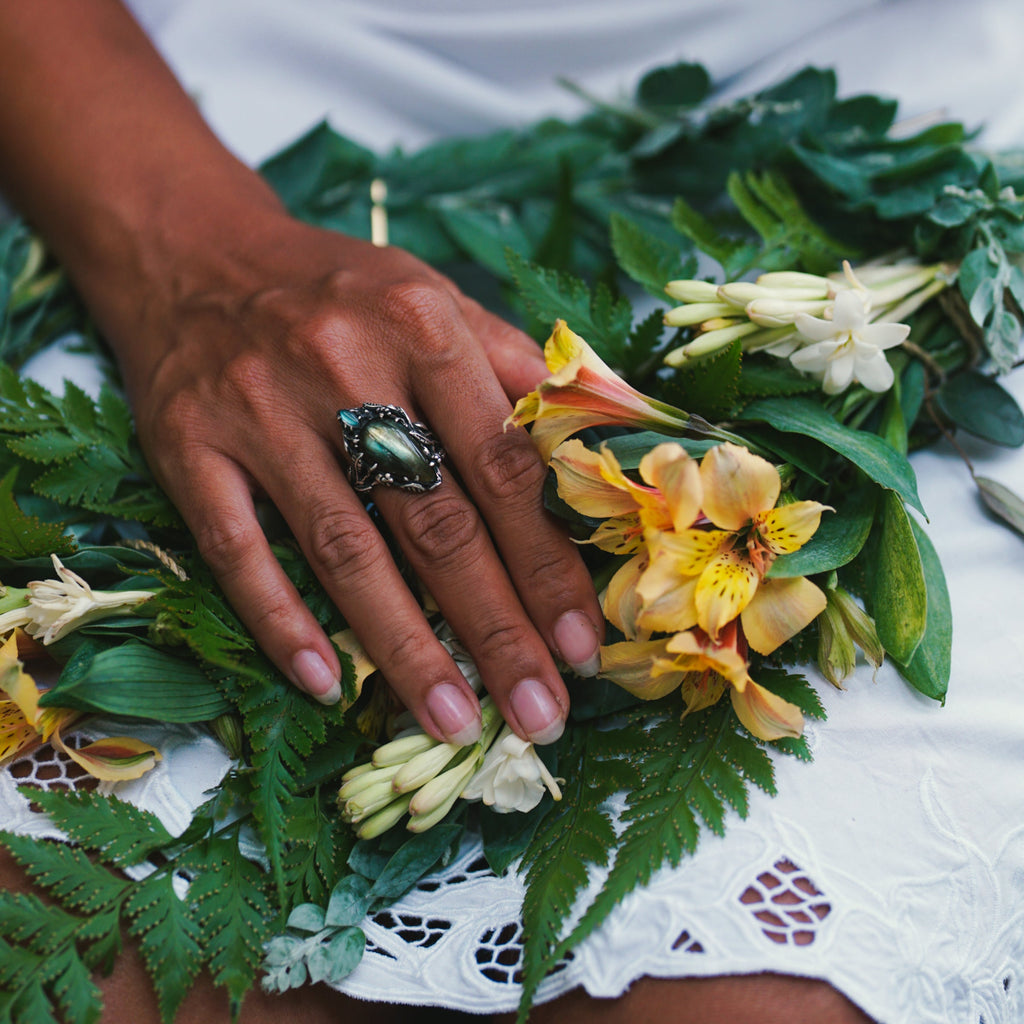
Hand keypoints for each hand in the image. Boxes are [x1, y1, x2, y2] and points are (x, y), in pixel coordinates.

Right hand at [98, 208, 602, 745]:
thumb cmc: (338, 290)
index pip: (504, 467)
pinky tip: (327, 684)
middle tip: (541, 712)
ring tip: (454, 721)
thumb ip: (515, 370)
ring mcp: (258, 410)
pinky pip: (237, 549)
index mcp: (421, 325)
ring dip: (405, 647)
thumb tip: (596, 448)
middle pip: (436, 523)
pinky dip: (281, 621)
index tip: (584, 644)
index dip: (549, 564)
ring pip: (345, 550)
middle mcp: (341, 364)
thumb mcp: (435, 298)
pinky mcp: (187, 446)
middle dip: (497, 628)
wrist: (195, 254)